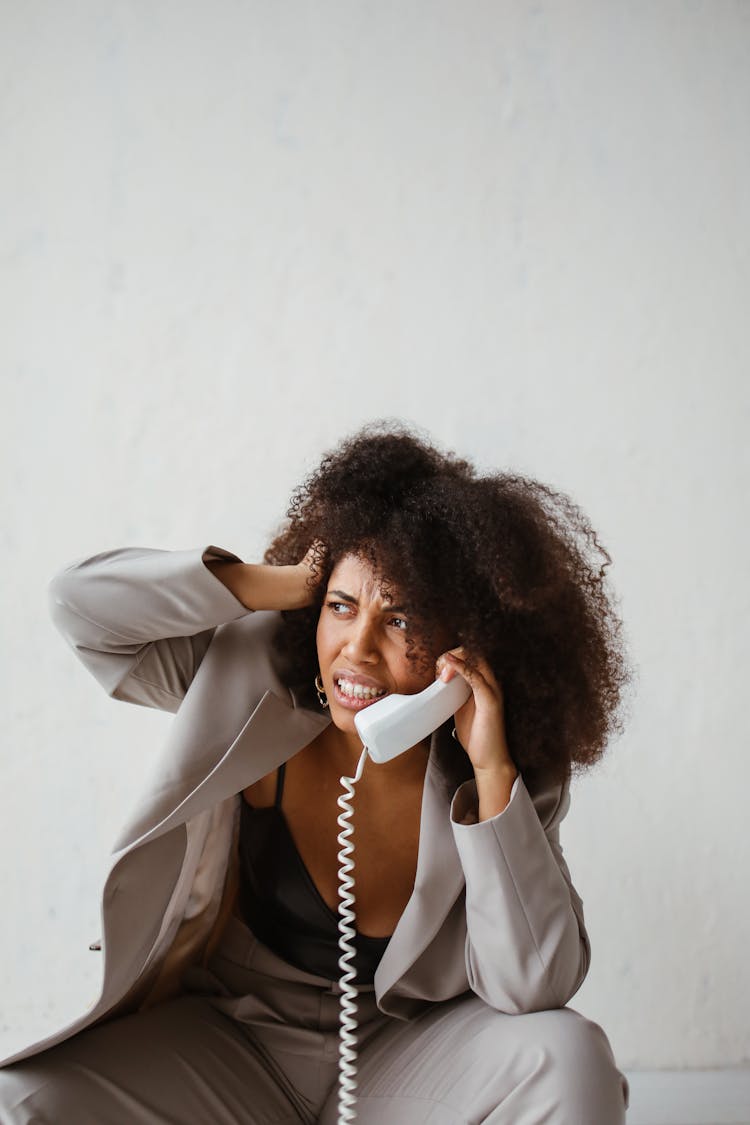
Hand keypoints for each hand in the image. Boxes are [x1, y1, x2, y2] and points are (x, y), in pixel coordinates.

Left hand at [436, 648, 516, 778]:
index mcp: (484, 682)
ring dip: (454, 660)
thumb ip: (453, 692)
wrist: (488, 759)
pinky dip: (462, 667)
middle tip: (437, 672)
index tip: (437, 671)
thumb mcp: (459, 706)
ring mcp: (493, 690)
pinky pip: (476, 677)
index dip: (452, 657)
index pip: (470, 656)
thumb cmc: (475, 735)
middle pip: (473, 652)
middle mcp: (492, 682)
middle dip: (451, 656)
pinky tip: (449, 666)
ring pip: (476, 659)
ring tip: (441, 672)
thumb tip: (437, 682)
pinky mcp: (490, 701)